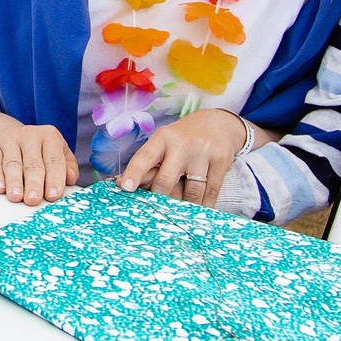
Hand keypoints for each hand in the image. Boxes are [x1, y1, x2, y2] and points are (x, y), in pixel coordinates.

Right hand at [0, 119, 74, 204]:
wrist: (8, 134)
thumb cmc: (37, 150)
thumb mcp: (57, 153)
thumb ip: (68, 166)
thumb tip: (71, 178)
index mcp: (50, 136)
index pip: (54, 160)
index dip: (55, 179)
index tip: (53, 195)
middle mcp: (30, 134)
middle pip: (33, 163)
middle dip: (34, 183)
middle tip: (33, 199)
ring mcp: (9, 138)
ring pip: (13, 163)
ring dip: (14, 182)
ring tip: (16, 197)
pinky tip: (0, 188)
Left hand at [117, 108, 249, 205]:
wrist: (218, 123)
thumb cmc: (183, 138)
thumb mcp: (164, 141)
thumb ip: (147, 161)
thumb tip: (119, 183)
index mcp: (163, 138)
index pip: (144, 157)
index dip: (134, 173)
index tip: (125, 188)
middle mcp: (182, 144)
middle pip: (166, 179)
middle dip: (160, 198)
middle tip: (156, 212)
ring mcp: (203, 152)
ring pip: (191, 191)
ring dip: (184, 207)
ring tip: (178, 217)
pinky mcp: (221, 161)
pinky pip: (211, 191)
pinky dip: (204, 206)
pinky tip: (198, 213)